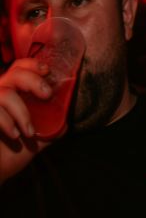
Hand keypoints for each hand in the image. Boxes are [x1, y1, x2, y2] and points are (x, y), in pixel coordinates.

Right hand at [0, 58, 50, 179]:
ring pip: (5, 93)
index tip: (47, 72)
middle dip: (34, 81)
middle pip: (14, 72)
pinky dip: (6, 122)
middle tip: (46, 96)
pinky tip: (14, 136)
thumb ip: (53, 124)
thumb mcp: (41, 137)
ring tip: (29, 132)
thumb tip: (68, 115)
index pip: (20, 68)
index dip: (33, 65)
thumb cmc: (14, 152)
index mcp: (13, 94)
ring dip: (22, 113)